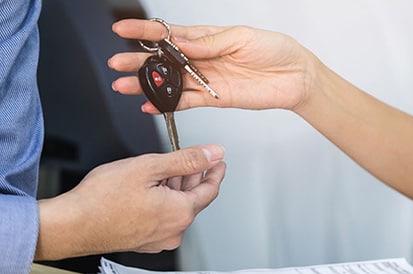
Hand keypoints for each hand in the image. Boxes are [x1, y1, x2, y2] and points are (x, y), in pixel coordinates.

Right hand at [35, 144, 225, 259]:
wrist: (74, 224)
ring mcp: (157, 239)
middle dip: (189, 177)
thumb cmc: (103, 198)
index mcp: (180, 212)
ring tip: (157, 171)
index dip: (215, 171)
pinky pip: (160, 218)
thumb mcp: (149, 167)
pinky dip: (159, 202)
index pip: (210, 189)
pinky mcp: (143, 242)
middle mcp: (173, 231)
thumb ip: (185, 159)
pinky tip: (145, 190)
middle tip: (183, 158)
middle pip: (192, 199)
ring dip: (172, 189)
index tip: (217, 161)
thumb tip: (213, 153)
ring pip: (174, 208)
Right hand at [108, 19, 318, 113]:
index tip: (122, 29)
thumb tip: (180, 42)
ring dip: (146, 85)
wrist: (295, 77)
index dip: (144, 31)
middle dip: (137, 61)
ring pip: (168, 82)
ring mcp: (204, 79)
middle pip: (162, 60)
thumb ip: (209, 43)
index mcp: (205, 38)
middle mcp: (200, 58)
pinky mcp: (211, 98)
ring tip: (124, 86)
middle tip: (117, 63)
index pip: (168, 33)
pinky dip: (165, 104)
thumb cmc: (274, 50)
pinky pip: (184, 102)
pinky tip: (149, 105)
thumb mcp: (242, 38)